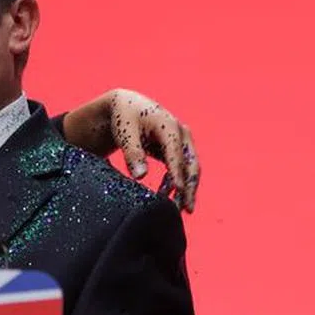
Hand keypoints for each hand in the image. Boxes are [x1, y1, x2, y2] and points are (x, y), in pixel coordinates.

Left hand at [63, 89, 199, 211]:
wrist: (127, 104)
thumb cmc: (124, 116)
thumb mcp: (125, 132)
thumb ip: (133, 153)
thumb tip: (141, 177)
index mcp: (169, 126)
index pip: (176, 153)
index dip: (178, 173)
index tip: (178, 191)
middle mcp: (181, 133)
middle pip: (191, 163)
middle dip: (190, 187)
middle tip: (186, 209)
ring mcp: (180, 141)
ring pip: (189, 167)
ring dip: (186, 188)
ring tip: (180, 209)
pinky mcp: (175, 148)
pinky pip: (180, 167)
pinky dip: (175, 182)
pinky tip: (168, 196)